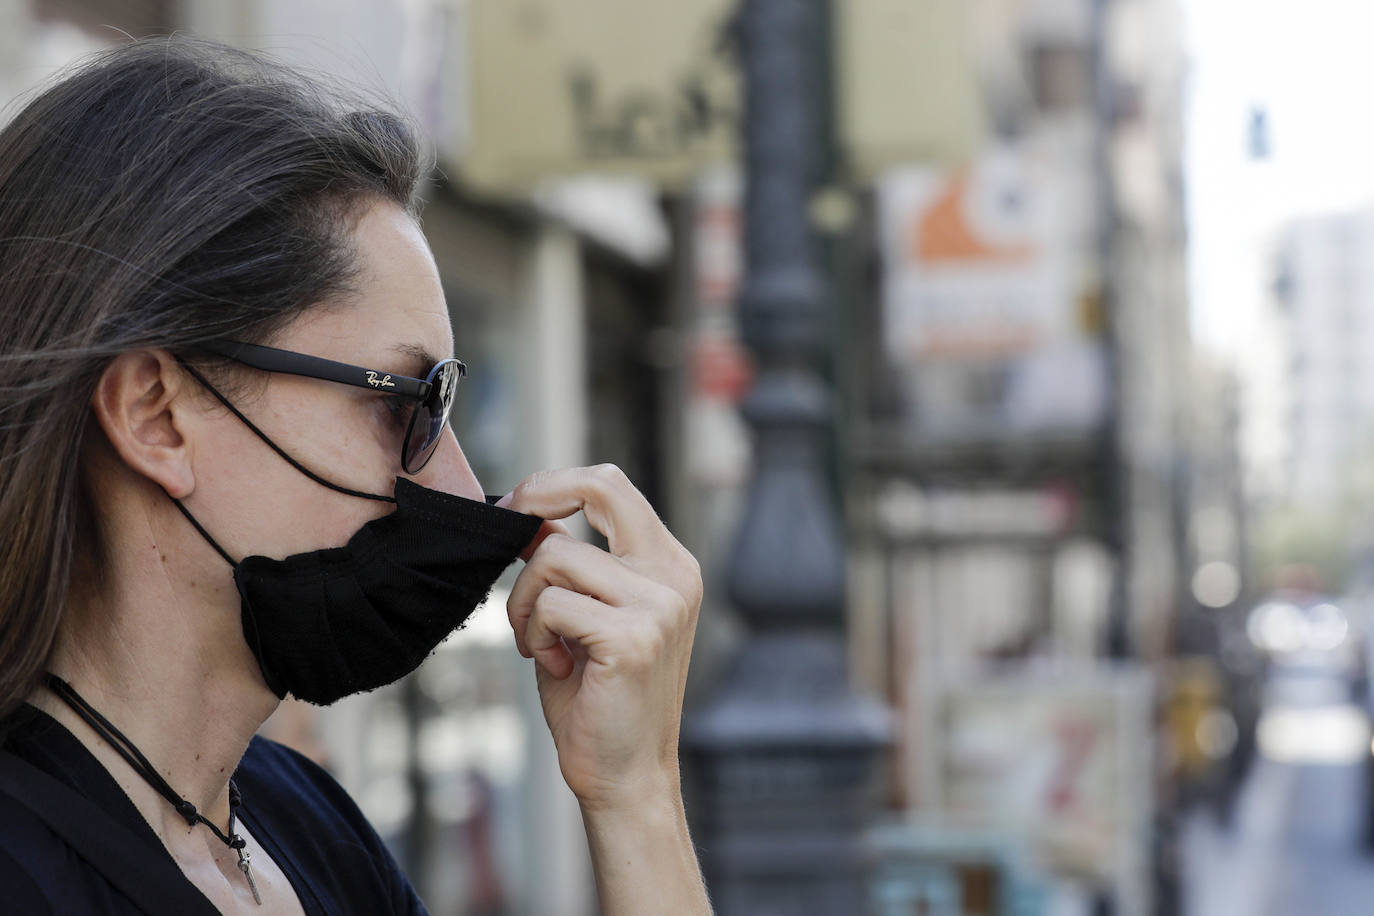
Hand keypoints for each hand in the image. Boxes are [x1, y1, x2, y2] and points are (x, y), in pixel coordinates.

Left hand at [498, 465, 702, 811]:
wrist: (625, 776)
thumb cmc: (599, 699)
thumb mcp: (583, 616)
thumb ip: (569, 565)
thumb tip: (529, 518)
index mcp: (670, 564)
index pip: (613, 484)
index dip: (555, 483)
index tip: (517, 509)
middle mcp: (674, 575)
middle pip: (598, 487)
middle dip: (538, 496)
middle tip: (507, 528)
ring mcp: (659, 604)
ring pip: (554, 555)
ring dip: (525, 601)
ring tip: (540, 644)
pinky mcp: (634, 637)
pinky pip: (552, 603)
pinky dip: (534, 632)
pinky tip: (554, 665)